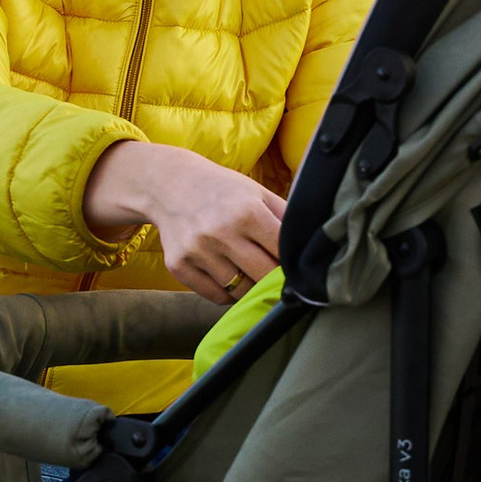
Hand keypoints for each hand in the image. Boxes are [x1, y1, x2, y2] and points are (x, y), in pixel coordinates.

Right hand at [81, 141, 283, 305]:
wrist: (168, 184)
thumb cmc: (222, 190)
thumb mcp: (256, 193)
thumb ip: (285, 217)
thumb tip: (311, 247)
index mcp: (247, 211)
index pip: (283, 252)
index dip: (294, 264)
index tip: (298, 270)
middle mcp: (221, 232)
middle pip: (264, 276)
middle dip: (275, 280)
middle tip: (278, 279)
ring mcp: (197, 251)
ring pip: (241, 291)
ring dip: (251, 289)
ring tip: (251, 275)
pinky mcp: (179, 265)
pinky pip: (215, 296)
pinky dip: (227, 294)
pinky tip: (229, 277)